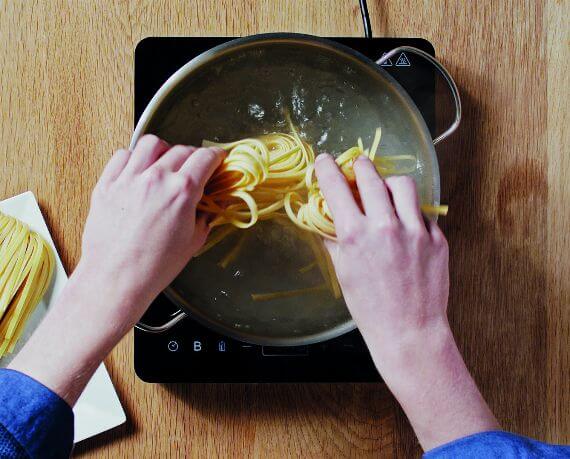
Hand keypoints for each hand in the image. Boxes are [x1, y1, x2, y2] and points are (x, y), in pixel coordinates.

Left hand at [10, 135, 223, 404]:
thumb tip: (214, 203)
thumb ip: (207, 215)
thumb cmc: (155, 266)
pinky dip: (135, 158)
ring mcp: (129, 178)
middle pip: (182, 150)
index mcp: (182, 191)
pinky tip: (139, 171)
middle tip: (195, 169)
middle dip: (194, 157)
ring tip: (165, 163)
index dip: (216, 157)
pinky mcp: (107, 184)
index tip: (217, 159)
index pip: (205, 158)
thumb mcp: (193, 241)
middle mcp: (156, 178)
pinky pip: (123, 156)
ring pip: (151, 144)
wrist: (117, 279)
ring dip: (164, 150)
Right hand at [315, 154, 497, 450]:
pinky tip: (405, 229)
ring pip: (402, 184)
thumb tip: (324, 217)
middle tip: (356, 168)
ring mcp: (415, 230)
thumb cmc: (369, 309)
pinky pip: (421, 212)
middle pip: (370, 175)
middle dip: (359, 166)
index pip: (336, 186)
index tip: (325, 160)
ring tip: (385, 195)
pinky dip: (410, 213)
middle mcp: (385, 226)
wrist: (410, 333)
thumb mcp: (343, 273)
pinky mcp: (437, 238)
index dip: (327, 168)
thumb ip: (333, 239)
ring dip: (389, 184)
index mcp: (355, 235)